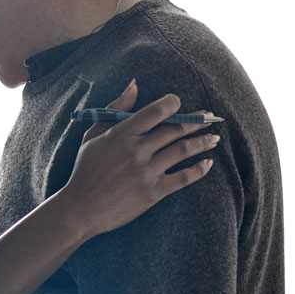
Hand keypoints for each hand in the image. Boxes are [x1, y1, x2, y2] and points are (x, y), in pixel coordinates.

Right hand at [60, 79, 217, 238]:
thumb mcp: (93, 135)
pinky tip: (208, 163)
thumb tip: (134, 85)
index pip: (155, 111)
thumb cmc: (85, 170)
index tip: (180, 103)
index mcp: (121, 134)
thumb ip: (115, 109)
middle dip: (196, 122)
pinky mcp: (153, 192)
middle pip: (174, 130)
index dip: (172, 104)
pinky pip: (183, 177)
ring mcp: (146, 172)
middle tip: (211, 118)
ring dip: (202, 142)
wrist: (80, 208)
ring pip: (182, 150)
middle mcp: (136, 150)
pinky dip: (199, 169)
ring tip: (214, 138)